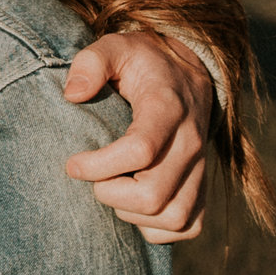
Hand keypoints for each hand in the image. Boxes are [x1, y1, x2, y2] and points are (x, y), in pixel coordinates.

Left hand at [66, 33, 211, 242]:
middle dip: (110, 194)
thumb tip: (72, 95)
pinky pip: (187, 226)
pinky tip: (134, 207)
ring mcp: (200, 168)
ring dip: (132, 214)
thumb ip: (90, 63)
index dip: (99, 165)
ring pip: (172, 217)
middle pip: (153, 195)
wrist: (187, 74)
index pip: (140, 150)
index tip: (73, 163)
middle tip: (91, 177)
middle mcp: (190, 143)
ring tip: (111, 190)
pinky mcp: (203, 188)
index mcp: (167, 109)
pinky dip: (157, 228)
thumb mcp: (114, 46)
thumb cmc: (142, 63)